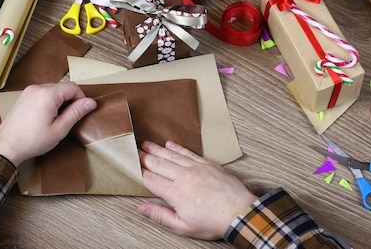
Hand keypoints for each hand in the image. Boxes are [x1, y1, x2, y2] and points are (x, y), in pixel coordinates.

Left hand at [0, 82, 96, 165]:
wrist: (6, 147)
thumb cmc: (32, 140)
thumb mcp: (60, 129)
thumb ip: (76, 113)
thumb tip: (91, 102)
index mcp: (48, 94)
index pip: (73, 87)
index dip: (81, 99)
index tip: (81, 112)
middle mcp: (37, 88)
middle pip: (62, 88)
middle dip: (69, 101)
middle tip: (68, 119)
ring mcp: (28, 91)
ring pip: (52, 90)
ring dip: (59, 102)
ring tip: (56, 120)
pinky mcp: (23, 97)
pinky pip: (42, 94)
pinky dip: (48, 102)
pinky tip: (45, 118)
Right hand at [137, 140, 257, 239]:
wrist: (240, 213)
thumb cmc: (213, 222)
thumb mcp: (184, 226)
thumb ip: (161, 215)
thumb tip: (142, 209)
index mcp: (175, 193)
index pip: (151, 180)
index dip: (139, 172)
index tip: (130, 166)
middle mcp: (183, 177)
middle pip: (158, 164)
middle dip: (144, 157)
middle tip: (134, 150)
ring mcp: (195, 168)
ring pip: (171, 155)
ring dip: (157, 149)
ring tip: (146, 144)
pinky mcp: (207, 164)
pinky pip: (188, 152)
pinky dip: (177, 147)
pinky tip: (169, 144)